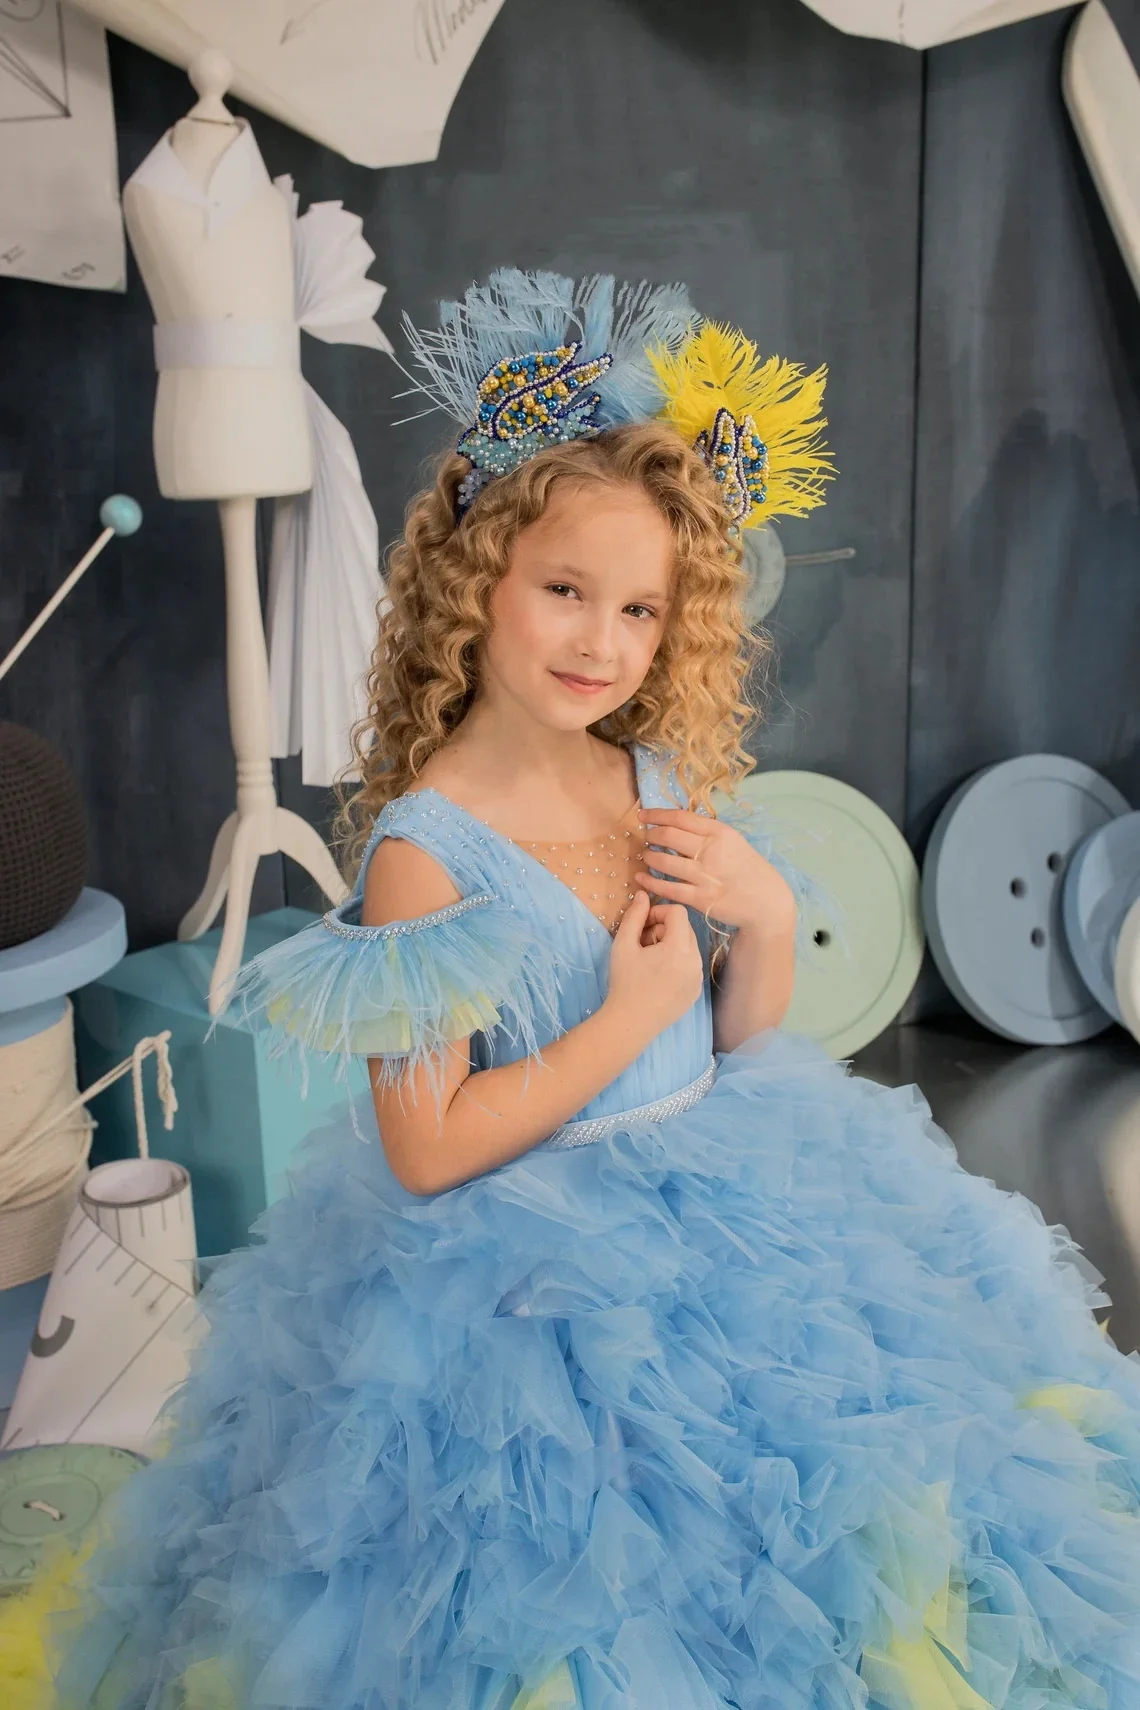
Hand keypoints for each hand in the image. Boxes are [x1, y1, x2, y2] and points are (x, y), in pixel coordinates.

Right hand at [604, 889, 703, 1035]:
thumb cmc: (624, 982)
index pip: (678, 913)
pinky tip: (657, 977)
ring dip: (670, 945)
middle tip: (642, 943)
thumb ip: (635, 916)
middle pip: (685, 929)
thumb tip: (643, 894)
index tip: (642, 926)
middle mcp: (695, 961)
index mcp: (679, 948)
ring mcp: (698, 978)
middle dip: (664, 929)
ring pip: (688, 947)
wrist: (630, 1023)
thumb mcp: (623, 945)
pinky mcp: (696, 992)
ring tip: (649, 961)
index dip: (658, 913)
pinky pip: (691, 966)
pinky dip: (676, 963)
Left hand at [635, 808, 796, 932]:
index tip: (643, 815)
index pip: (680, 817)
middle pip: (668, 836)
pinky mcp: (700, 899)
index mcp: (720, 832)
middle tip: (646, 837)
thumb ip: (709, 833)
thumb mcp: (734, 842)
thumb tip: (678, 825)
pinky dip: (650, 882)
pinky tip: (641, 878)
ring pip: (664, 861)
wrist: (767, 902)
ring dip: (649, 857)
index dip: (657, 814)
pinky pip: (667, 888)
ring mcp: (704, 875)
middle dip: (651, 835)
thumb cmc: (750, 870)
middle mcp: (711, 851)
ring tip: (645, 855)